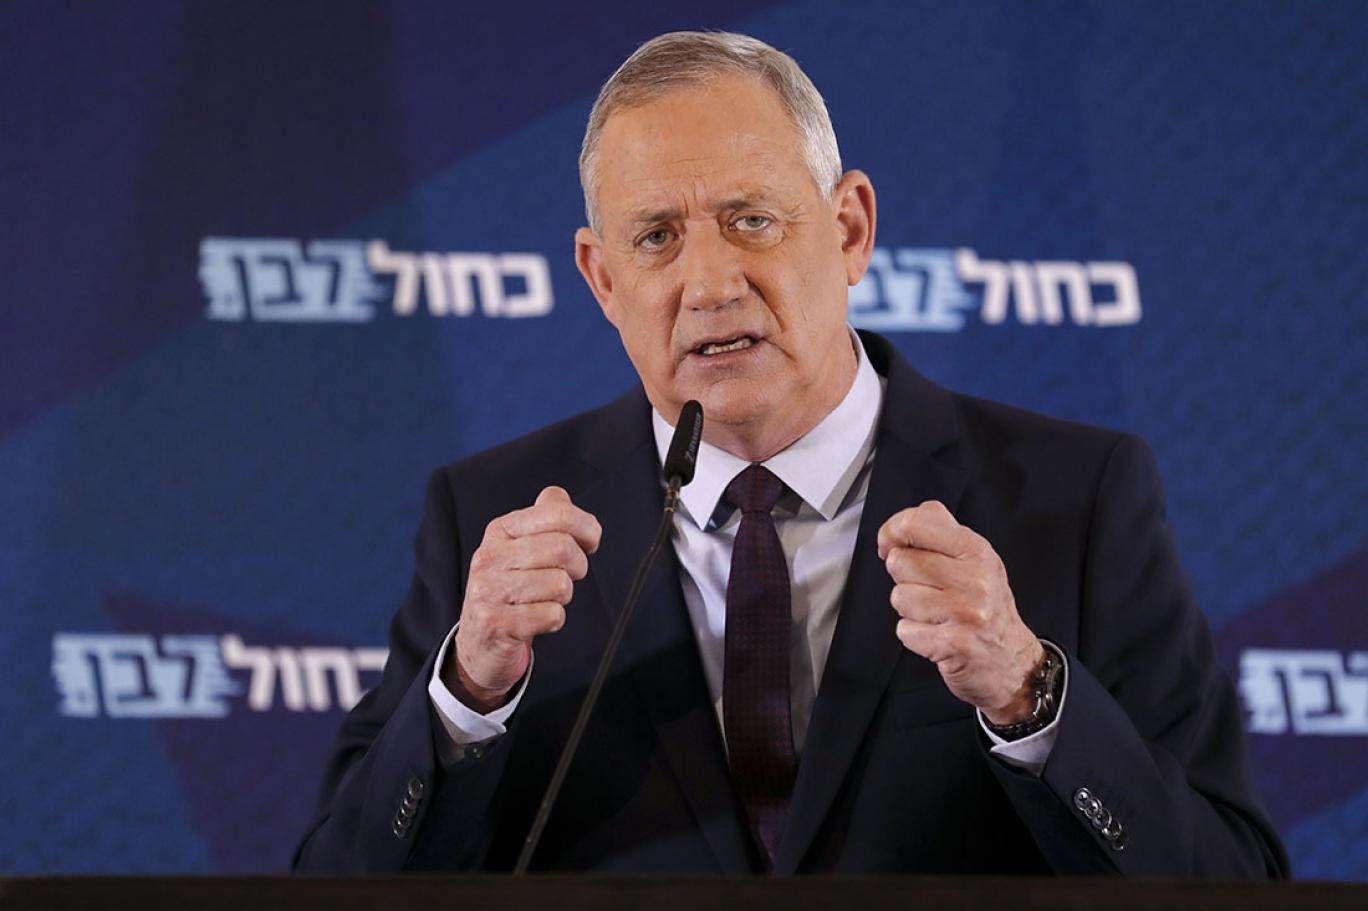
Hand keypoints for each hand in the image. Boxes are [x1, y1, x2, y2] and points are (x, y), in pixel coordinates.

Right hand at [447, 486, 601, 711]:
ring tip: (545, 598)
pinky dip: (554, 619)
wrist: (479, 640)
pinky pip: (552, 616)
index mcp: (500, 530)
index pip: (558, 514)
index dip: (587, 528)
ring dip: (563, 596)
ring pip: (560, 584)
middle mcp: (489, 557)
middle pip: (562, 548)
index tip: (590, 541)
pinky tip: (536, 619)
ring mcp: (489, 591)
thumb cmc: (510, 588)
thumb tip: (558, 496)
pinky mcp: (496, 624)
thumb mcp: (520, 546)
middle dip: (578, 566)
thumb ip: (544, 517)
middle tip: (568, 575)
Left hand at [877, 500, 1043, 724]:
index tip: (889, 545)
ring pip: (899, 596)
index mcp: (977, 551)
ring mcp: (965, 611)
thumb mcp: (975, 562)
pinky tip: (936, 635)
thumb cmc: (986, 609)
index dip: (891, 531)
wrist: (1012, 662)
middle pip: (900, 561)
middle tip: (930, 591)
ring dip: (909, 610)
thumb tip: (897, 528)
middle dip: (904, 578)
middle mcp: (975, 578)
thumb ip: (941, 536)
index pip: (918, 522)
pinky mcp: (953, 643)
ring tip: (936, 615)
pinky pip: (904, 630)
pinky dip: (914, 636)